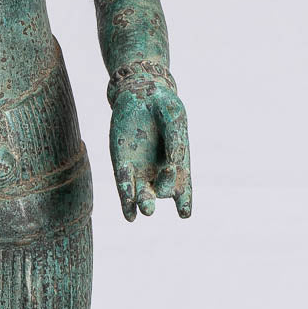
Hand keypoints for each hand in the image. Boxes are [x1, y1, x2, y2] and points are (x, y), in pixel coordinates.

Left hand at [109, 71, 191, 220]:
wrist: (139, 94)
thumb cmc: (163, 106)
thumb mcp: (173, 117)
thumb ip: (176, 139)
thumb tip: (173, 163)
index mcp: (178, 164)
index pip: (183, 188)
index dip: (185, 202)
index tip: (185, 213)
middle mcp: (159, 173)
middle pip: (162, 191)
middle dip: (164, 187)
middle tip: (168, 171)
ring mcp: (140, 171)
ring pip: (143, 195)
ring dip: (145, 203)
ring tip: (146, 209)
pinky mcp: (122, 166)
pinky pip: (124, 186)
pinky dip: (126, 200)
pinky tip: (129, 213)